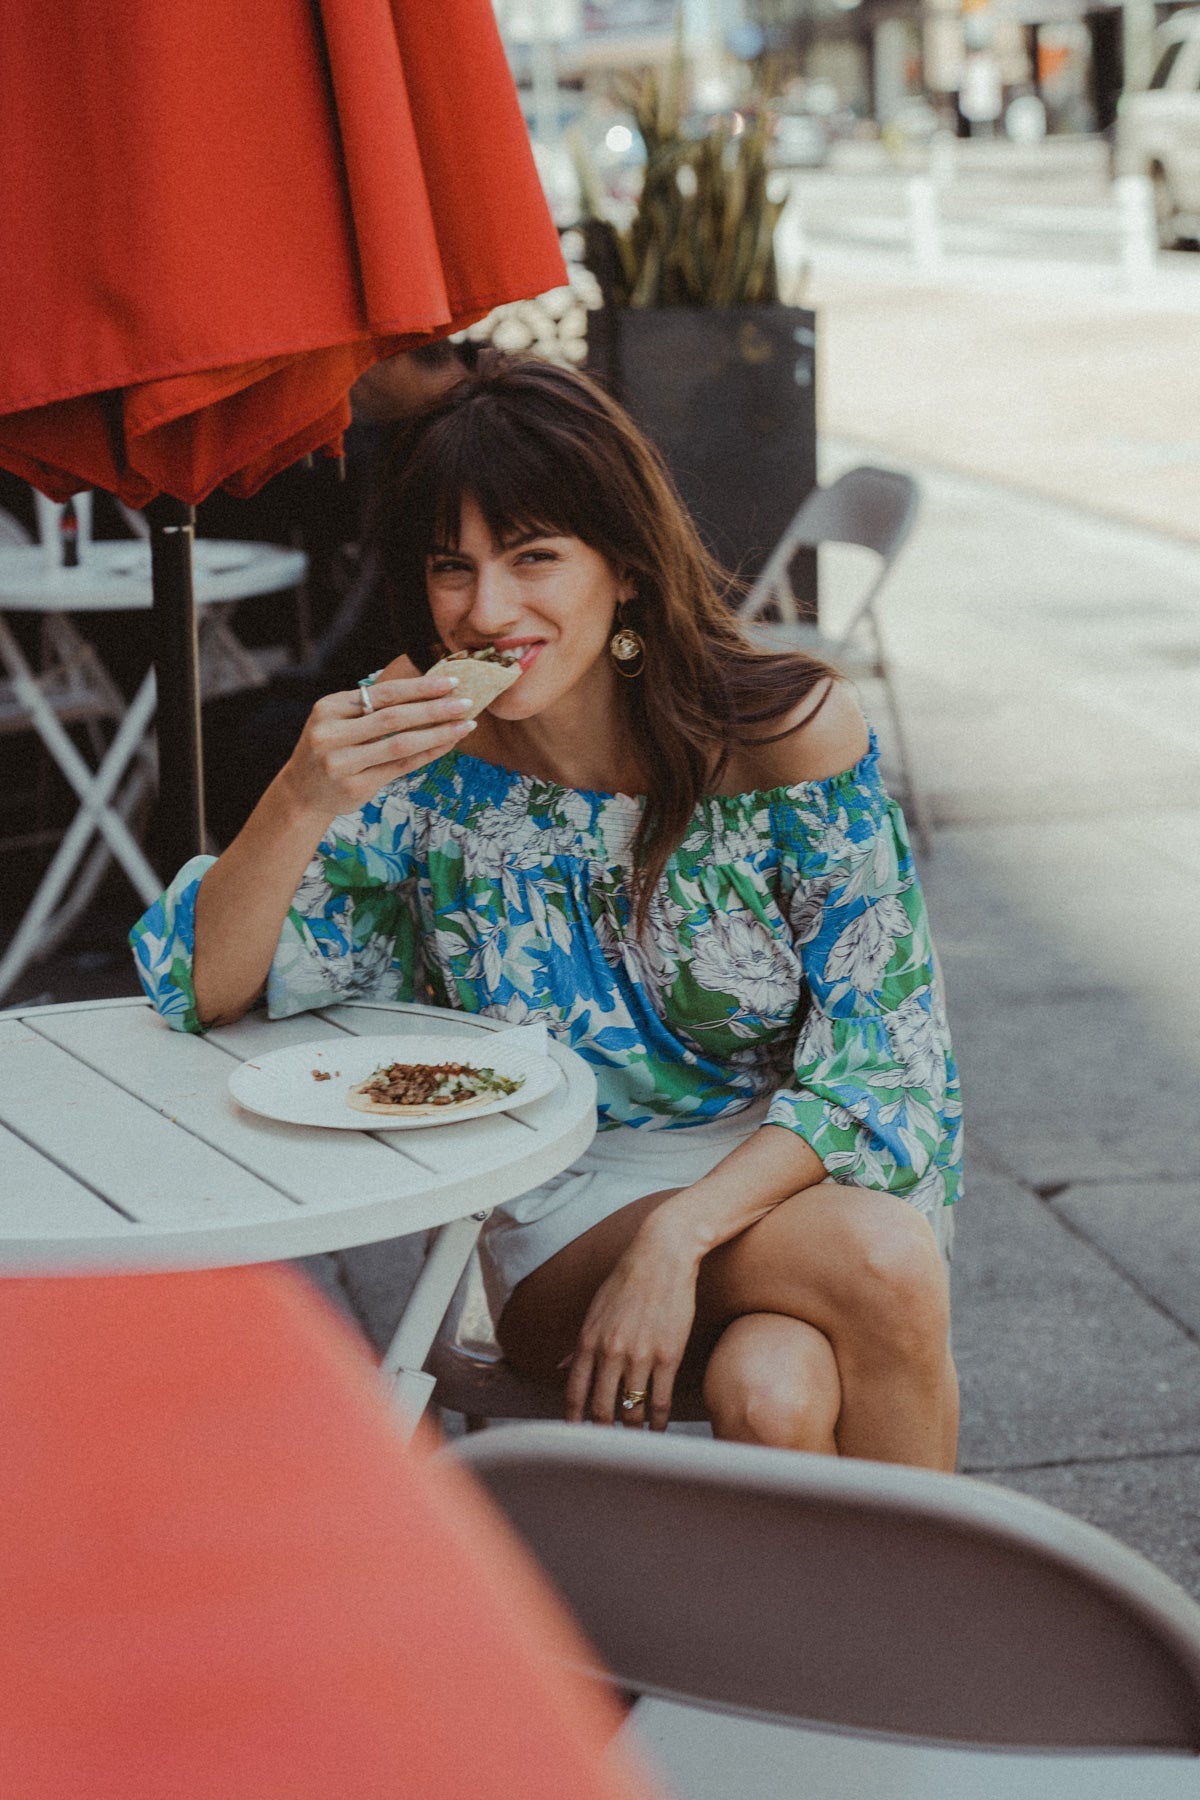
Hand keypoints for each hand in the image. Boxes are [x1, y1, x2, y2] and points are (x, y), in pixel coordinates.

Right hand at [278, 655, 475, 826]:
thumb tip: (427, 691)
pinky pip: (401, 767)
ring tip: (466, 725)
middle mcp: (332, 734)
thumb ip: (370, 708)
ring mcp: (341, 762)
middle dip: (434, 708)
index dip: (419, 687)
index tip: (450, 681)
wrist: (302, 792)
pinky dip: (428, 754)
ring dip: (438, 733)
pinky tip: (448, 744)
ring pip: (400, 744)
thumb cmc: (330, 749)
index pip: (383, 693)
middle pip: (394, 717)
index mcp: (329, 708)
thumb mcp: (338, 721)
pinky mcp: (355, 786)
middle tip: (466, 702)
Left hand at [564, 1223, 700, 1431]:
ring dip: (631, 1429)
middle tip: (606, 1445)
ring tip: (634, 1438)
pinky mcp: (668, 1357)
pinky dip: (658, 1421)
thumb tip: (561, 1366)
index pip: (574, 1392)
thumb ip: (579, 1343)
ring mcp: (640, 1356)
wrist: (662, 1256)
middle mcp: (611, 1352)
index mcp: (589, 1340)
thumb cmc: (627, 1280)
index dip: (573, 1420)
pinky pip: (660, 1401)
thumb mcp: (595, 1309)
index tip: (575, 1436)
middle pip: (601, 1409)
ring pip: (631, 1410)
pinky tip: (657, 1428)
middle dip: (602, 1432)